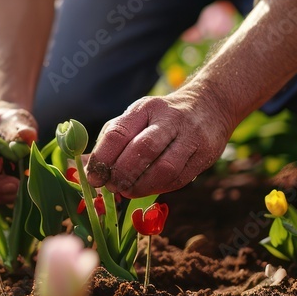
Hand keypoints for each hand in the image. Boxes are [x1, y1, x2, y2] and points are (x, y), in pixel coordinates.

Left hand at [85, 91, 232, 197]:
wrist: (210, 105)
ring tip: (128, 191)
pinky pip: (180, 178)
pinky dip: (160, 188)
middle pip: (142, 150)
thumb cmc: (162, 118)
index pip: (118, 133)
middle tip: (111, 186)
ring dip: (141, 186)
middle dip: (122, 174)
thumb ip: (112, 140)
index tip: (93, 177)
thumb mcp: (137, 118)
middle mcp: (169, 119)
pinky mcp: (205, 154)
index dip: (102, 159)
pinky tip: (149, 188)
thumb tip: (86, 167)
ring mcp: (190, 136)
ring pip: (164, 168)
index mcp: (145, 108)